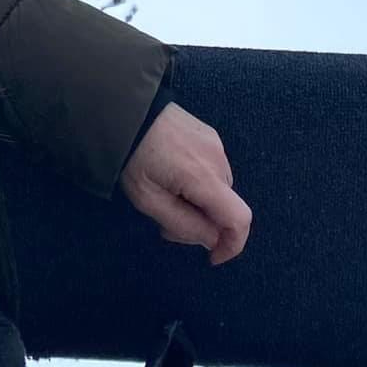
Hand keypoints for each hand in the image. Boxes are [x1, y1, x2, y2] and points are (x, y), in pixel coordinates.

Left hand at [118, 103, 252, 264]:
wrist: (126, 109)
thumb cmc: (133, 158)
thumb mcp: (148, 200)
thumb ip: (183, 225)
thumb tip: (211, 240)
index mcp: (203, 177)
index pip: (240, 219)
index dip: (232, 246)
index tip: (211, 257)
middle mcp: (217, 158)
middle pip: (226, 206)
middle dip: (204, 224)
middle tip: (167, 223)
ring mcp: (216, 142)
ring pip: (220, 190)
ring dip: (201, 203)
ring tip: (166, 196)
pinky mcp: (210, 133)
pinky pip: (214, 170)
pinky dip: (200, 183)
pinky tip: (173, 176)